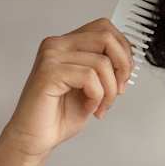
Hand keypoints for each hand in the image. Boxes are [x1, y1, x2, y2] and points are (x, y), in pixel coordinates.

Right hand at [0, 18, 133, 159]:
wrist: (35, 138)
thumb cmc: (59, 115)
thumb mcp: (92, 86)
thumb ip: (105, 68)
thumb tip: (128, 58)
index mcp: (67, 45)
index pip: (104, 27)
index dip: (123, 49)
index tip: (125, 74)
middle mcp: (56, 45)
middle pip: (106, 37)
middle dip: (122, 66)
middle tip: (119, 90)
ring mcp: (51, 57)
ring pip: (102, 62)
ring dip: (110, 91)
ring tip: (100, 106)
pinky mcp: (49, 72)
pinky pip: (89, 78)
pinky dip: (96, 97)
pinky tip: (88, 107)